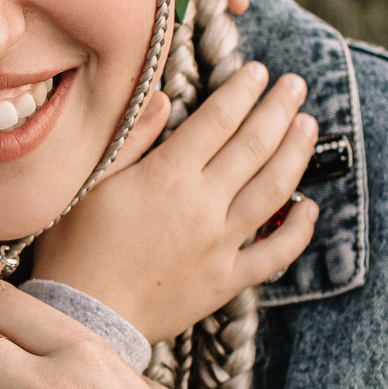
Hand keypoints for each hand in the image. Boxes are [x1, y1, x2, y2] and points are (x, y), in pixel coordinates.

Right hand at [29, 61, 318, 345]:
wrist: (84, 317)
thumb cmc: (77, 247)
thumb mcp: (91, 183)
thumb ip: (133, 139)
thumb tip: (164, 96)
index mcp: (167, 176)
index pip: (218, 120)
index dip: (242, 91)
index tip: (258, 71)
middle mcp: (201, 205)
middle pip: (254, 146)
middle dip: (279, 109)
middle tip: (295, 85)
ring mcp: (220, 244)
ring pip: (274, 190)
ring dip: (296, 153)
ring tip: (309, 126)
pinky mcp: (226, 279)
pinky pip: (275, 253)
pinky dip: (298, 230)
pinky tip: (310, 207)